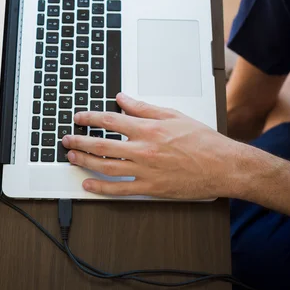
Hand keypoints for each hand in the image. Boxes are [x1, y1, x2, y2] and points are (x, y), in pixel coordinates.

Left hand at [63, 93, 243, 198]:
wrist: (222, 165)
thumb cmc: (202, 140)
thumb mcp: (173, 115)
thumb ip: (144, 108)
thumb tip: (122, 99)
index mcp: (148, 128)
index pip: (110, 121)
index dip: (90, 118)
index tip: (78, 118)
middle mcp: (143, 149)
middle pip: (102, 145)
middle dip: (80, 141)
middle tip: (67, 139)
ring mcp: (145, 171)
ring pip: (106, 167)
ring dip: (85, 162)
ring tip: (72, 157)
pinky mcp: (151, 188)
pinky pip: (120, 189)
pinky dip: (101, 188)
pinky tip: (88, 184)